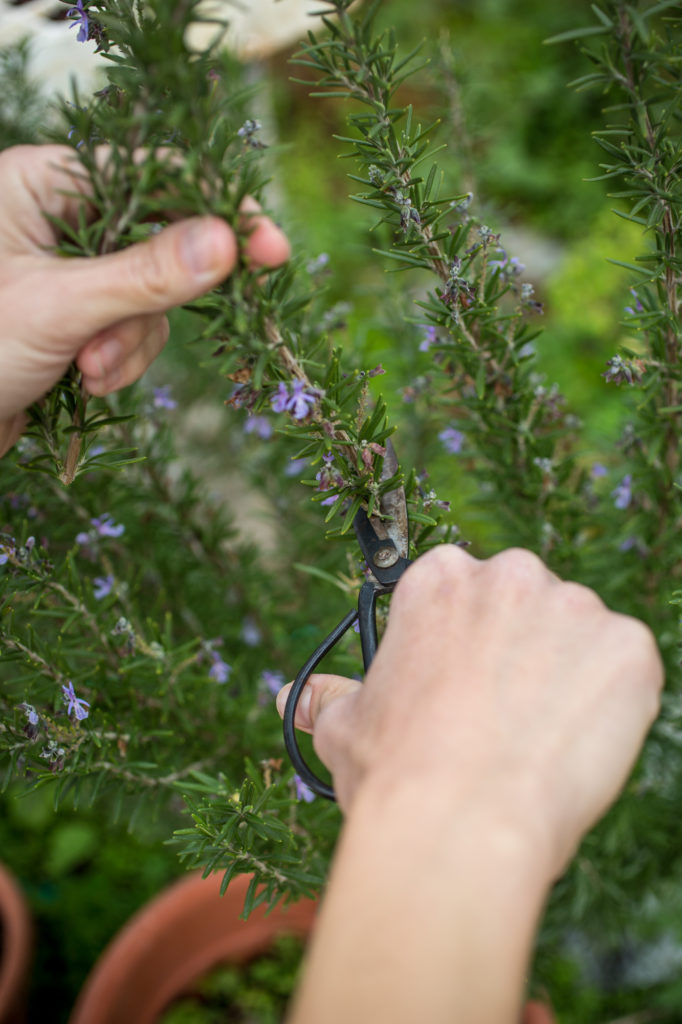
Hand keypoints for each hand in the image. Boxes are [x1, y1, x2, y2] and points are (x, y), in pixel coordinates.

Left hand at [0, 144, 289, 453]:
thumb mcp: (58, 309)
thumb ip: (144, 275)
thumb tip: (228, 241)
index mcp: (43, 183)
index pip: (151, 176)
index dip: (216, 210)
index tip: (268, 251)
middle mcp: (60, 217)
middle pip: (159, 243)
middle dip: (150, 306)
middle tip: (122, 341)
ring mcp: (73, 268)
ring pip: (151, 298)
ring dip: (131, 344)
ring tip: (87, 372)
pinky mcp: (80, 315)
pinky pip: (135, 329)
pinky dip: (122, 360)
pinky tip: (85, 382)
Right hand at [278, 545, 662, 876]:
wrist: (462, 825)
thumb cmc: (396, 775)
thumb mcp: (346, 727)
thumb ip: (328, 697)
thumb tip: (291, 698)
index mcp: (441, 579)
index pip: (466, 592)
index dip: (468, 642)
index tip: (466, 682)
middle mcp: (510, 573)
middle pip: (526, 604)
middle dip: (520, 650)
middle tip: (504, 714)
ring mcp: (576, 606)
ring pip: (579, 637)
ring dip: (567, 676)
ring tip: (539, 739)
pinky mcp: (629, 648)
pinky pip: (627, 668)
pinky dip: (613, 703)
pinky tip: (575, 744)